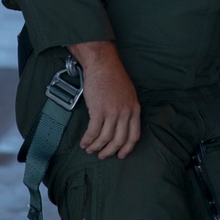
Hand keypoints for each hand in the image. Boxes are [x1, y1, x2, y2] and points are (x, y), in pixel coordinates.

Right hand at [67, 40, 140, 159]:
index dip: (127, 148)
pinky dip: (88, 140)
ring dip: (96, 147)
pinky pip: (93, 132)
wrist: (103, 64)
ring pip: (105, 139)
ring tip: (90, 149)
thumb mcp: (128, 93)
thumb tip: (121, 124)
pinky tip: (84, 143)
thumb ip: (127, 108)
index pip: (134, 135)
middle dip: (110, 151)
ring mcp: (112, 112)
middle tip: (102, 155)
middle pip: (119, 140)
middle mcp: (126, 112)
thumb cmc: (113, 76)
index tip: (121, 155)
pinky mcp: (98, 110)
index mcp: (135, 108)